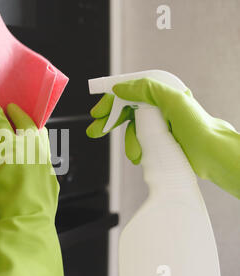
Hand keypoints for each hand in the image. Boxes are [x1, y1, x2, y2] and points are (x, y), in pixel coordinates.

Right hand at [87, 78, 239, 197]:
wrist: (212, 154)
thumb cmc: (199, 127)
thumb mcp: (172, 100)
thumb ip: (146, 90)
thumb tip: (120, 88)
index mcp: (161, 94)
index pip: (129, 92)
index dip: (111, 100)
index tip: (98, 110)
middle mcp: (159, 108)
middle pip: (126, 110)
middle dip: (109, 121)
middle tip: (94, 130)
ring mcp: (158, 125)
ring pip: (131, 130)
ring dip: (128, 142)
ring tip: (134, 153)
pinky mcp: (159, 141)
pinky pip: (138, 142)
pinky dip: (135, 150)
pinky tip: (139, 156)